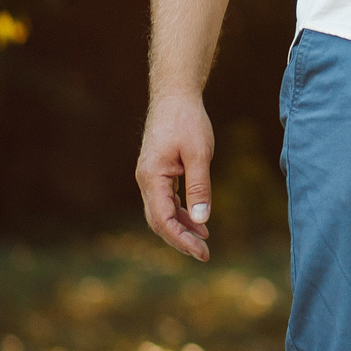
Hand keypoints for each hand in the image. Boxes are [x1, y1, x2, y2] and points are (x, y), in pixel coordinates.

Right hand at [135, 91, 214, 260]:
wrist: (175, 97)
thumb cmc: (188, 121)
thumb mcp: (200, 153)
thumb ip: (200, 187)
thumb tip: (202, 220)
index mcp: (152, 177)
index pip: (163, 219)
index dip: (182, 239)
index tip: (202, 252)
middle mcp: (146, 181)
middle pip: (159, 221)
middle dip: (181, 239)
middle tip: (205, 254)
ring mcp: (150, 177)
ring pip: (162, 213)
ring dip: (182, 227)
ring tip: (204, 240)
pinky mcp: (158, 173)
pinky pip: (166, 201)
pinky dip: (181, 213)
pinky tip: (198, 220)